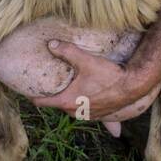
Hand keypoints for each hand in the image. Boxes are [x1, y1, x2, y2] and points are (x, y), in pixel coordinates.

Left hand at [28, 40, 160, 121]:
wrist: (133, 87)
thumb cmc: (109, 75)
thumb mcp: (86, 60)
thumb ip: (67, 51)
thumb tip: (51, 44)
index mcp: (67, 101)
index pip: (42, 102)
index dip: (32, 97)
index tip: (27, 91)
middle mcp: (75, 112)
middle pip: (57, 105)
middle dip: (53, 97)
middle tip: (49, 85)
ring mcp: (88, 116)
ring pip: (71, 109)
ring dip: (69, 101)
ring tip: (68, 89)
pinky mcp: (99, 116)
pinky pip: (85, 112)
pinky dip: (82, 105)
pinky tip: (87, 97)